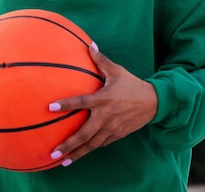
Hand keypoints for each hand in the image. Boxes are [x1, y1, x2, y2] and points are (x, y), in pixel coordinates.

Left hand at [48, 43, 157, 166]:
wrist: (153, 102)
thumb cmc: (132, 84)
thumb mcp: (117, 71)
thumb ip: (101, 59)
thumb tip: (89, 44)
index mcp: (103, 99)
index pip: (81, 102)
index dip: (66, 104)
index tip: (50, 107)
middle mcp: (106, 116)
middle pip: (84, 134)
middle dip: (68, 144)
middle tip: (53, 151)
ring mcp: (111, 128)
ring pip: (91, 144)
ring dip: (76, 153)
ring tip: (62, 160)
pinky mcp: (117, 135)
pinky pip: (100, 145)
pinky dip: (89, 150)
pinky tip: (79, 155)